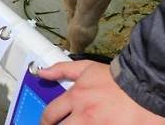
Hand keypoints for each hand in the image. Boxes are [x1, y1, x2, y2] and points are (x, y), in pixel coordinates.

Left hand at [39, 60, 164, 124]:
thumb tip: (42, 73)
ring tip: (79, 124)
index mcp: (75, 98)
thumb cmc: (116, 78)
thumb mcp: (86, 68)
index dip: (45, 121)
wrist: (144, 86)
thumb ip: (62, 70)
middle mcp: (84, 116)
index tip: (46, 123)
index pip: (50, 114)